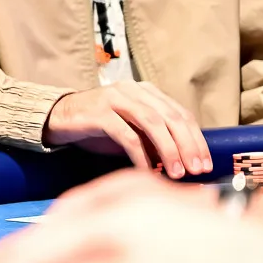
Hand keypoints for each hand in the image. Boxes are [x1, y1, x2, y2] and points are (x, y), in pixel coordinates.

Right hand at [44, 81, 211, 177]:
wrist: (57, 118)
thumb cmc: (98, 128)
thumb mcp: (132, 129)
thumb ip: (155, 138)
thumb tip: (185, 161)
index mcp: (146, 92)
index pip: (181, 114)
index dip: (197, 139)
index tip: (206, 163)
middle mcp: (133, 91)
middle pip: (171, 117)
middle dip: (188, 145)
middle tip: (197, 170)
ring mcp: (115, 99)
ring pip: (152, 123)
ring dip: (169, 149)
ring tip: (177, 172)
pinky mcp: (98, 112)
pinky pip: (126, 135)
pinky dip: (140, 155)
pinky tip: (147, 171)